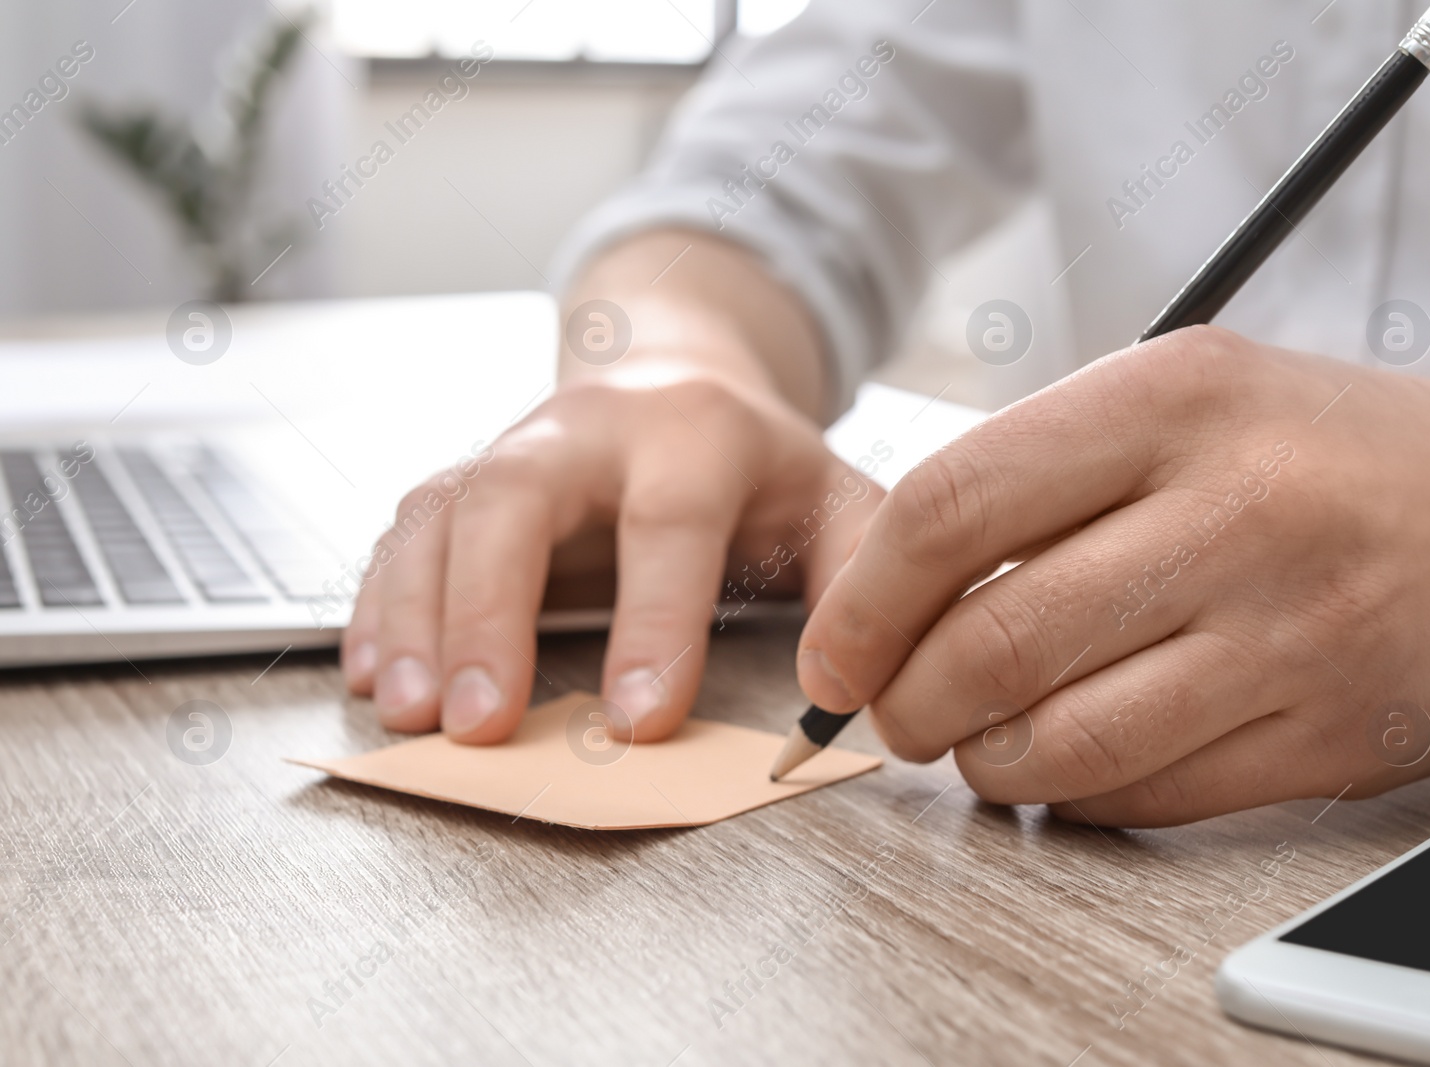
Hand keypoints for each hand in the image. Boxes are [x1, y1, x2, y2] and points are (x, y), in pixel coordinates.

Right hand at [341, 228, 879, 743]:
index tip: (637, 722)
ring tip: (410, 715)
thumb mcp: (841, 504)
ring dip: (416, 616)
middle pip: (517, 498)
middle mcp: (591, 431)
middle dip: (490, 612)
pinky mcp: (466, 482)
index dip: (654, 623)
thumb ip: (858, 584)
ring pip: (443, 514)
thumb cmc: (760, 467)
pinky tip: (371, 671)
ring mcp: (515, 449)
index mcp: (697, 434)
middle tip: (480, 724)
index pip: (669, 522)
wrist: (679, 381)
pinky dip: (380, 602)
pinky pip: (404, 532)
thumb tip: (837, 688)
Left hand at [795, 326, 1429, 825]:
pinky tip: (1073, 762)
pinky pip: (1145, 797)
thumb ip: (1047, 473)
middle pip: (990, 639)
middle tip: (896, 713)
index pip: (951, 502)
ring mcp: (1293, 628)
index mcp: (1176, 394)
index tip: (834, 654)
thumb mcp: (1195, 397)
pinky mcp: (1333, 734)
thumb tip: (891, 593)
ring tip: (977, 743)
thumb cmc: (1333, 455)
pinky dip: (1076, 796)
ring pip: (1059, 740)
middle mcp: (1237, 505)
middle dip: (907, 703)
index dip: (862, 599)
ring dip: (983, 761)